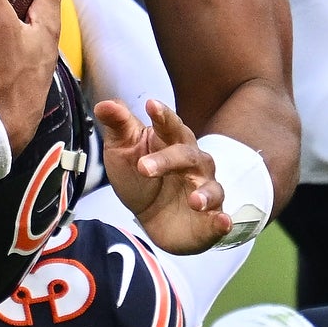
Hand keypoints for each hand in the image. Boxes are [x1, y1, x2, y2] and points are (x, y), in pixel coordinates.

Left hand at [94, 97, 230, 254]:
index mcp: (171, 142)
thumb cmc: (139, 176)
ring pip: (211, 187)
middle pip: (187, 156)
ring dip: (205, 194)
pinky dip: (222, 220)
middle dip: (167, 160)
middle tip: (143, 167)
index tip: (151, 105)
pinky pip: (219, 217)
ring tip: (195, 201)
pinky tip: (222, 222)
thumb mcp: (121, 150)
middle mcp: (193, 163)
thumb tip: (104, 104)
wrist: (148, 217)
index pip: (170, 125)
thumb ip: (117, 125)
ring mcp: (204, 190)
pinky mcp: (209, 218)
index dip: (163, 116)